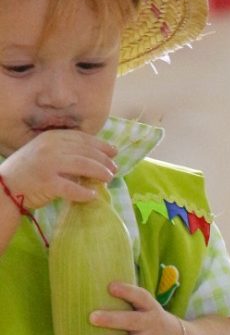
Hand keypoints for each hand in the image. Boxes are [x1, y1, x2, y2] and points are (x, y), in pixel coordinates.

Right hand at [0, 130, 116, 208]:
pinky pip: (72, 188)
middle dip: (104, 161)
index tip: (114, 152)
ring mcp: (48, 164)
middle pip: (86, 152)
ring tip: (108, 179)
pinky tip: (93, 196)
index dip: (101, 145)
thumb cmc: (26, 171)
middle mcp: (50, 148)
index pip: (82, 138)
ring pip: (83, 166)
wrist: (3, 187)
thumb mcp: (44, 152)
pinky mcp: (47, 183)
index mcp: (51, 137)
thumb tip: (96, 156)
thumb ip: (65, 150)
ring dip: (100, 173)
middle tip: (114, 170)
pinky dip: (85, 193)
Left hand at [86, 281, 183, 334]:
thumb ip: (128, 304)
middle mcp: (153, 325)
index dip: (127, 291)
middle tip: (92, 317)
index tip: (111, 286)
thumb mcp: (147, 311)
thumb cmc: (150, 325)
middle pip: (132, 321)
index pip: (141, 297)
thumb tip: (90, 292)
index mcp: (151, 309)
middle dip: (112, 319)